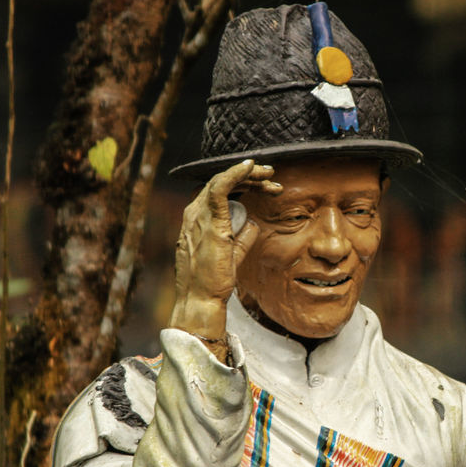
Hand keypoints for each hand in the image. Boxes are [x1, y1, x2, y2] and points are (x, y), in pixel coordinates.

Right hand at [169, 160, 280, 341]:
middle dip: (248, 176)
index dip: (243, 184)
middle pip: (221, 182)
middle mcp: (194, 214)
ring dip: (248, 174)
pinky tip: (250, 167)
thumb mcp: (231, 255)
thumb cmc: (213, 281)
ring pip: (222, 180)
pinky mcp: (209, 221)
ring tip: (269, 174)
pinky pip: (220, 187)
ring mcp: (199, 216)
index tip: (266, 186)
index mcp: (198, 220)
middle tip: (271, 176)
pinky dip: (235, 173)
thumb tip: (253, 224)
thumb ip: (241, 238)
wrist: (201, 298)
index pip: (219, 191)